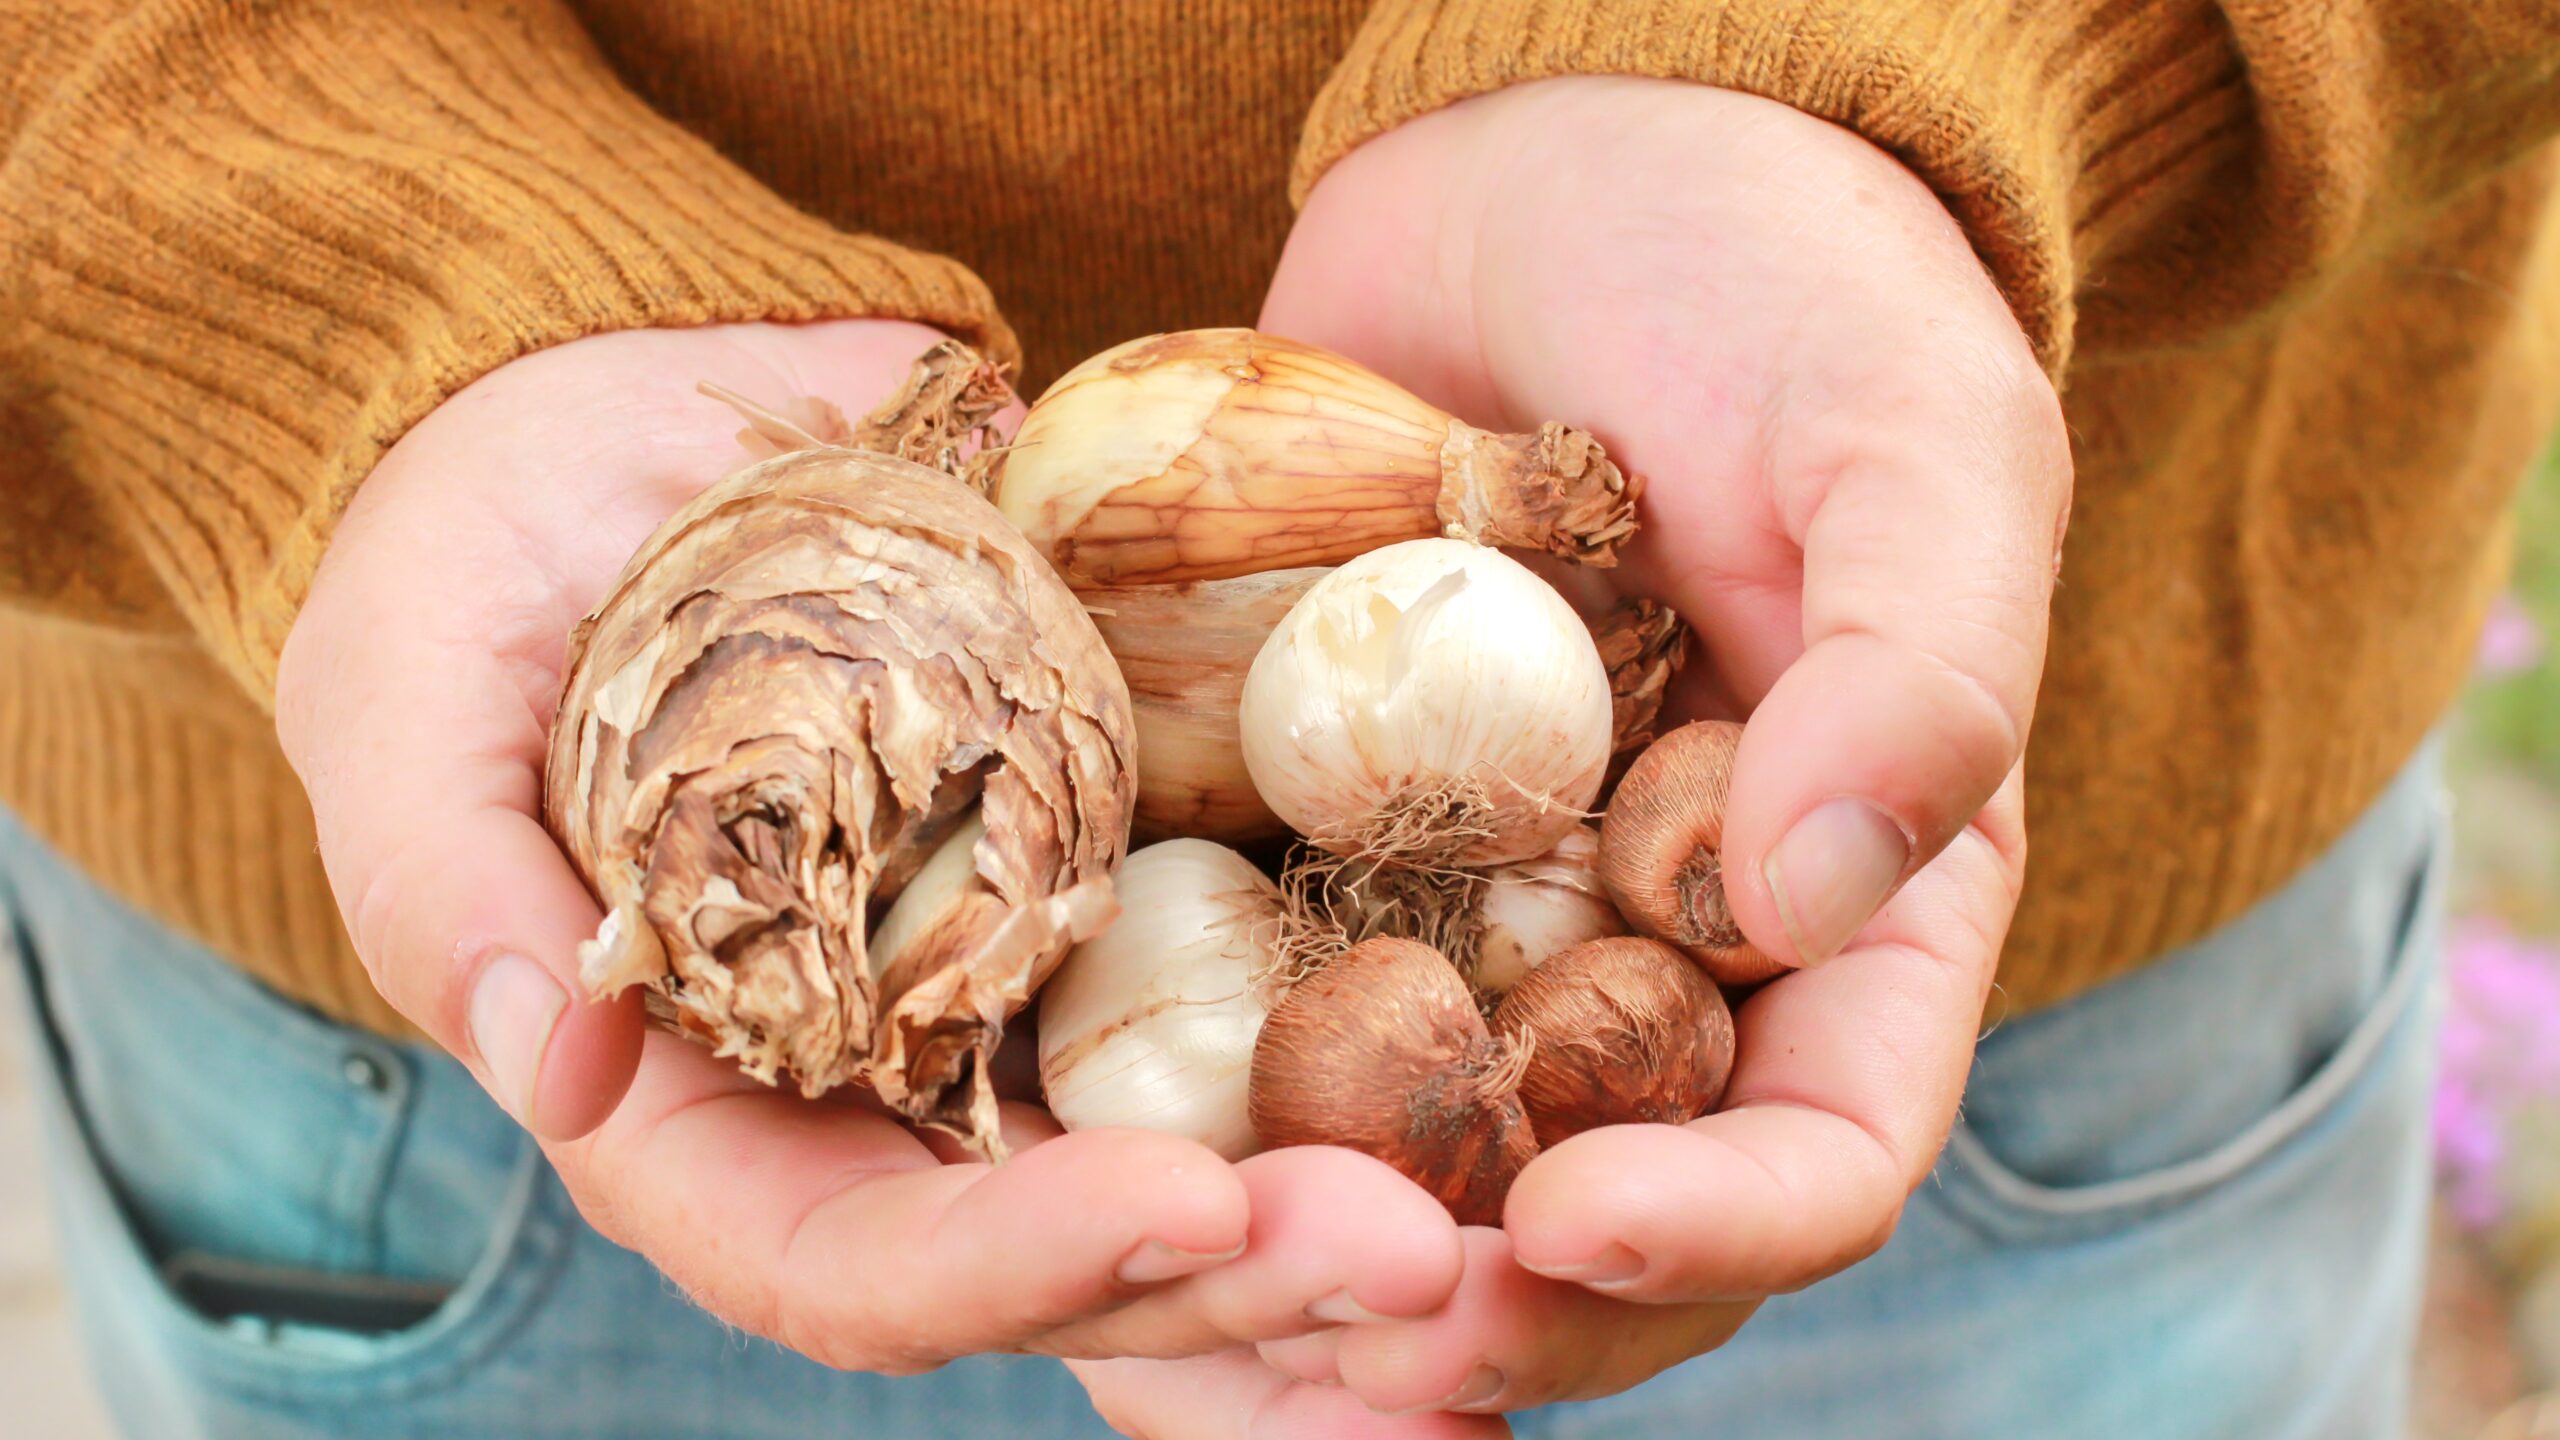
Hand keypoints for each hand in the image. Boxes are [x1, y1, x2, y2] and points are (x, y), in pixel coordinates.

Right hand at [273, 320, 1467, 1392]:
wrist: (628, 404)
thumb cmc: (480, 553)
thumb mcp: (406, 694)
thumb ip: (454, 887)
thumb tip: (561, 1065)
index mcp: (709, 1108)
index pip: (853, 1261)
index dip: (1013, 1267)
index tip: (1188, 1204)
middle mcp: (887, 1093)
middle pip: (1077, 1258)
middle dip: (1248, 1279)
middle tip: (1429, 1255)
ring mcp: (1023, 992)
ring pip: (1206, 1171)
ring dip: (1352, 1220)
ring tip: (1507, 1221)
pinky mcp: (1131, 873)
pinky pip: (1274, 992)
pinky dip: (1383, 1060)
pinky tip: (1528, 1101)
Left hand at [1100, 75, 2063, 1419]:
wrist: (1567, 169)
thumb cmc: (1782, 281)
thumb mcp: (1903, 438)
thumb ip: (1918, 659)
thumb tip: (1820, 888)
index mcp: (1849, 914)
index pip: (1820, 1145)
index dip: (1714, 1230)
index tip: (1568, 1226)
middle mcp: (1656, 956)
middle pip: (1593, 1217)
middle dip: (1478, 1309)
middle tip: (1338, 1347)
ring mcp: (1476, 914)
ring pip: (1401, 1171)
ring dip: (1298, 1277)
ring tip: (1171, 1337)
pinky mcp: (1312, 844)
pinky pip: (1245, 1020)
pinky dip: (1174, 1119)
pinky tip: (1059, 1175)